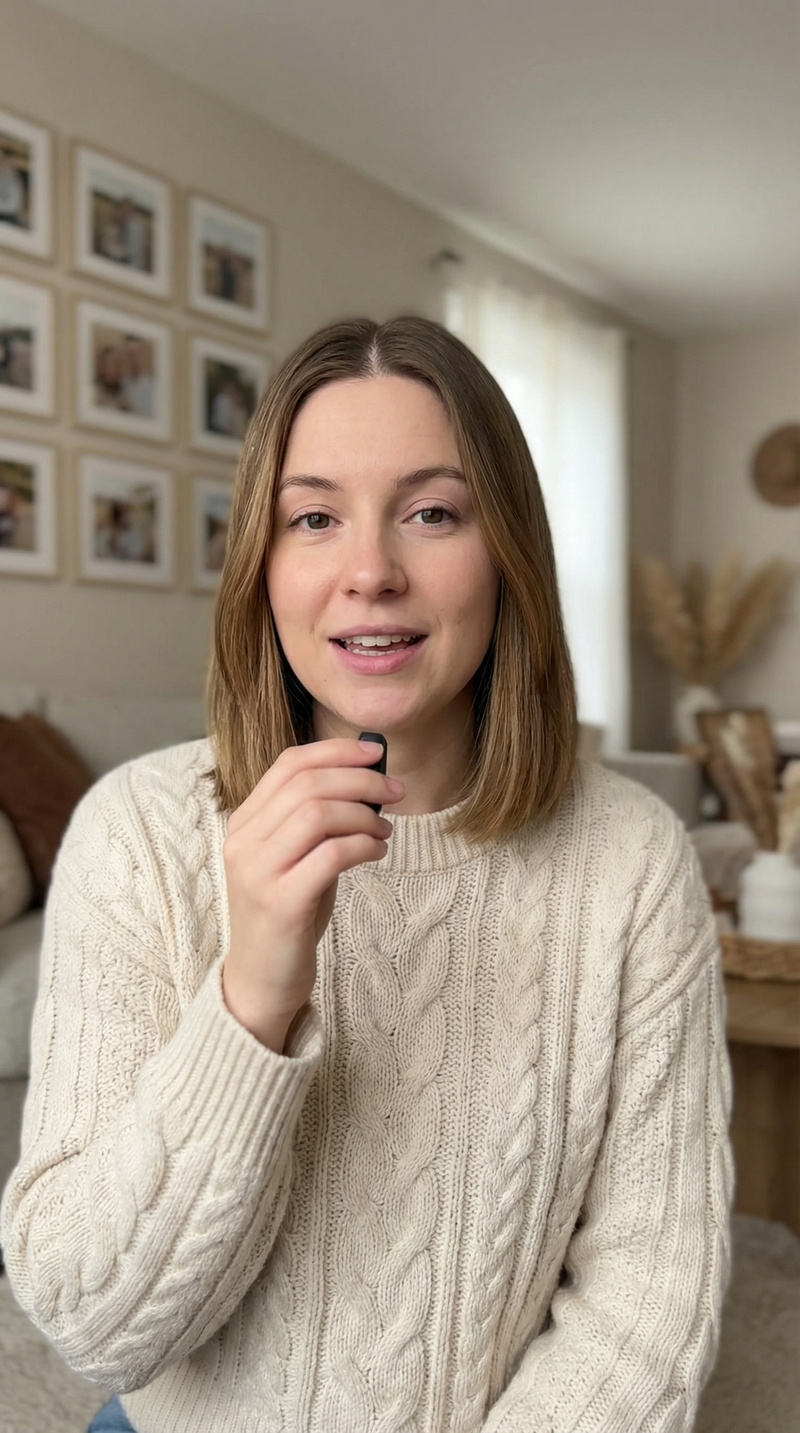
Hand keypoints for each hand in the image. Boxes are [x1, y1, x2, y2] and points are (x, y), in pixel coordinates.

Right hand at [221, 738, 403, 1050]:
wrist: (261, 980)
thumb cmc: (288, 913)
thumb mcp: (295, 857)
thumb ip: (317, 820)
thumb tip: (369, 781)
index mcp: (244, 823)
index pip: (289, 764)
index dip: (337, 750)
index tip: (376, 752)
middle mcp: (244, 841)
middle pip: (308, 784)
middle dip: (361, 781)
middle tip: (395, 793)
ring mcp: (259, 872)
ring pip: (318, 813)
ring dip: (364, 815)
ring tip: (384, 832)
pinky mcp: (281, 902)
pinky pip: (331, 855)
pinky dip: (363, 846)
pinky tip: (377, 853)